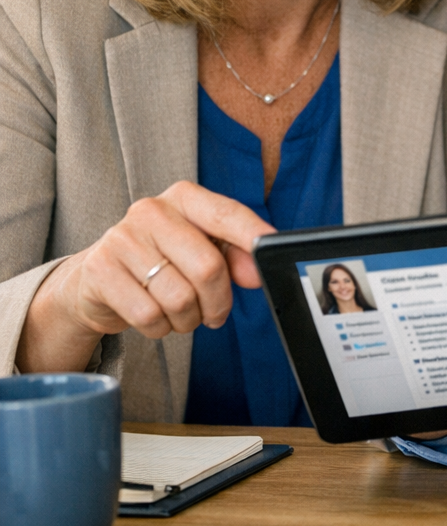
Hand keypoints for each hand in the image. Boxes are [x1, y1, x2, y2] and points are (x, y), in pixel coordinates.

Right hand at [16, 181, 274, 372]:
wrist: (95, 279)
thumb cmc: (160, 260)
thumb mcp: (200, 249)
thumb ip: (235, 255)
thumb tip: (257, 271)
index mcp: (183, 198)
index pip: (226, 213)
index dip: (252, 234)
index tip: (272, 250)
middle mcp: (151, 210)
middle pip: (207, 267)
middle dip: (218, 301)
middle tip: (215, 313)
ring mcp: (122, 238)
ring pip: (180, 298)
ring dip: (188, 318)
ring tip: (181, 312)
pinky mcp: (100, 270)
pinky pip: (149, 315)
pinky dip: (161, 327)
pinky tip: (156, 317)